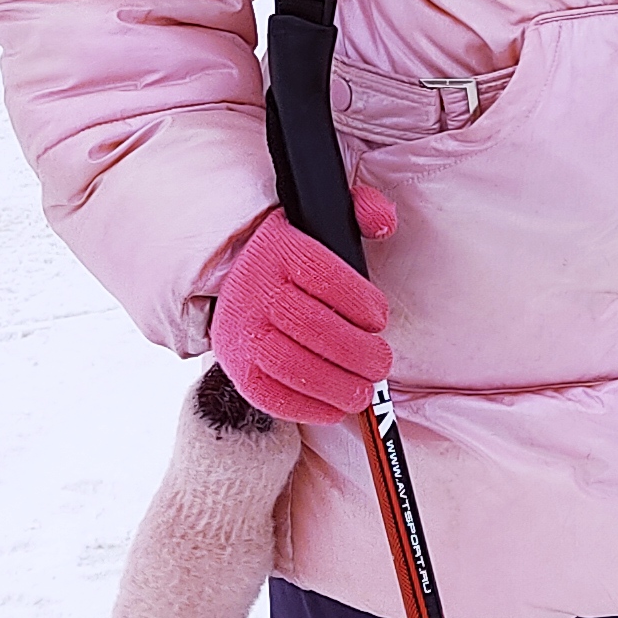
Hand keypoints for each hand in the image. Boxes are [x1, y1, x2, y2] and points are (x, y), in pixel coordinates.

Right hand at [209, 192, 397, 422]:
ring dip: (334, 385)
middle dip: (356, 352)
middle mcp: (253, 288)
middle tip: (380, 363)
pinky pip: (268, 394)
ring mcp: (239, 329)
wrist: (235, 281)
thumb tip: (382, 222)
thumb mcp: (325, 221)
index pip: (322, 275)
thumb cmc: (292, 258)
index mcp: (277, 247)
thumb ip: (361, 211)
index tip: (378, 319)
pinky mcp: (235, 365)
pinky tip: (334, 406)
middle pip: (309, 324)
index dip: (359, 302)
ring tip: (362, 391)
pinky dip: (306, 406)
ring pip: (288, 363)